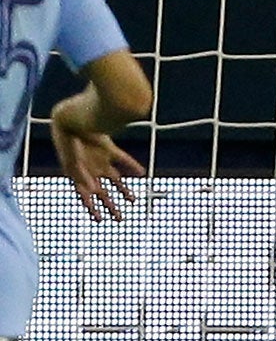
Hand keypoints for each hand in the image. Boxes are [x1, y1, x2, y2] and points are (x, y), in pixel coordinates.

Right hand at [50, 97, 142, 221]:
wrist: (72, 120)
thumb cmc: (68, 142)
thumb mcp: (72, 162)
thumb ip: (82, 177)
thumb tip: (94, 191)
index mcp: (78, 176)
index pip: (86, 197)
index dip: (92, 209)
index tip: (99, 220)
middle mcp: (90, 171)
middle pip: (102, 193)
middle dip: (110, 206)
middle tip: (120, 219)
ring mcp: (100, 161)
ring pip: (115, 180)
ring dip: (124, 190)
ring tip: (133, 201)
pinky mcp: (109, 149)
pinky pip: (123, 160)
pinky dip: (132, 166)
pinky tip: (142, 173)